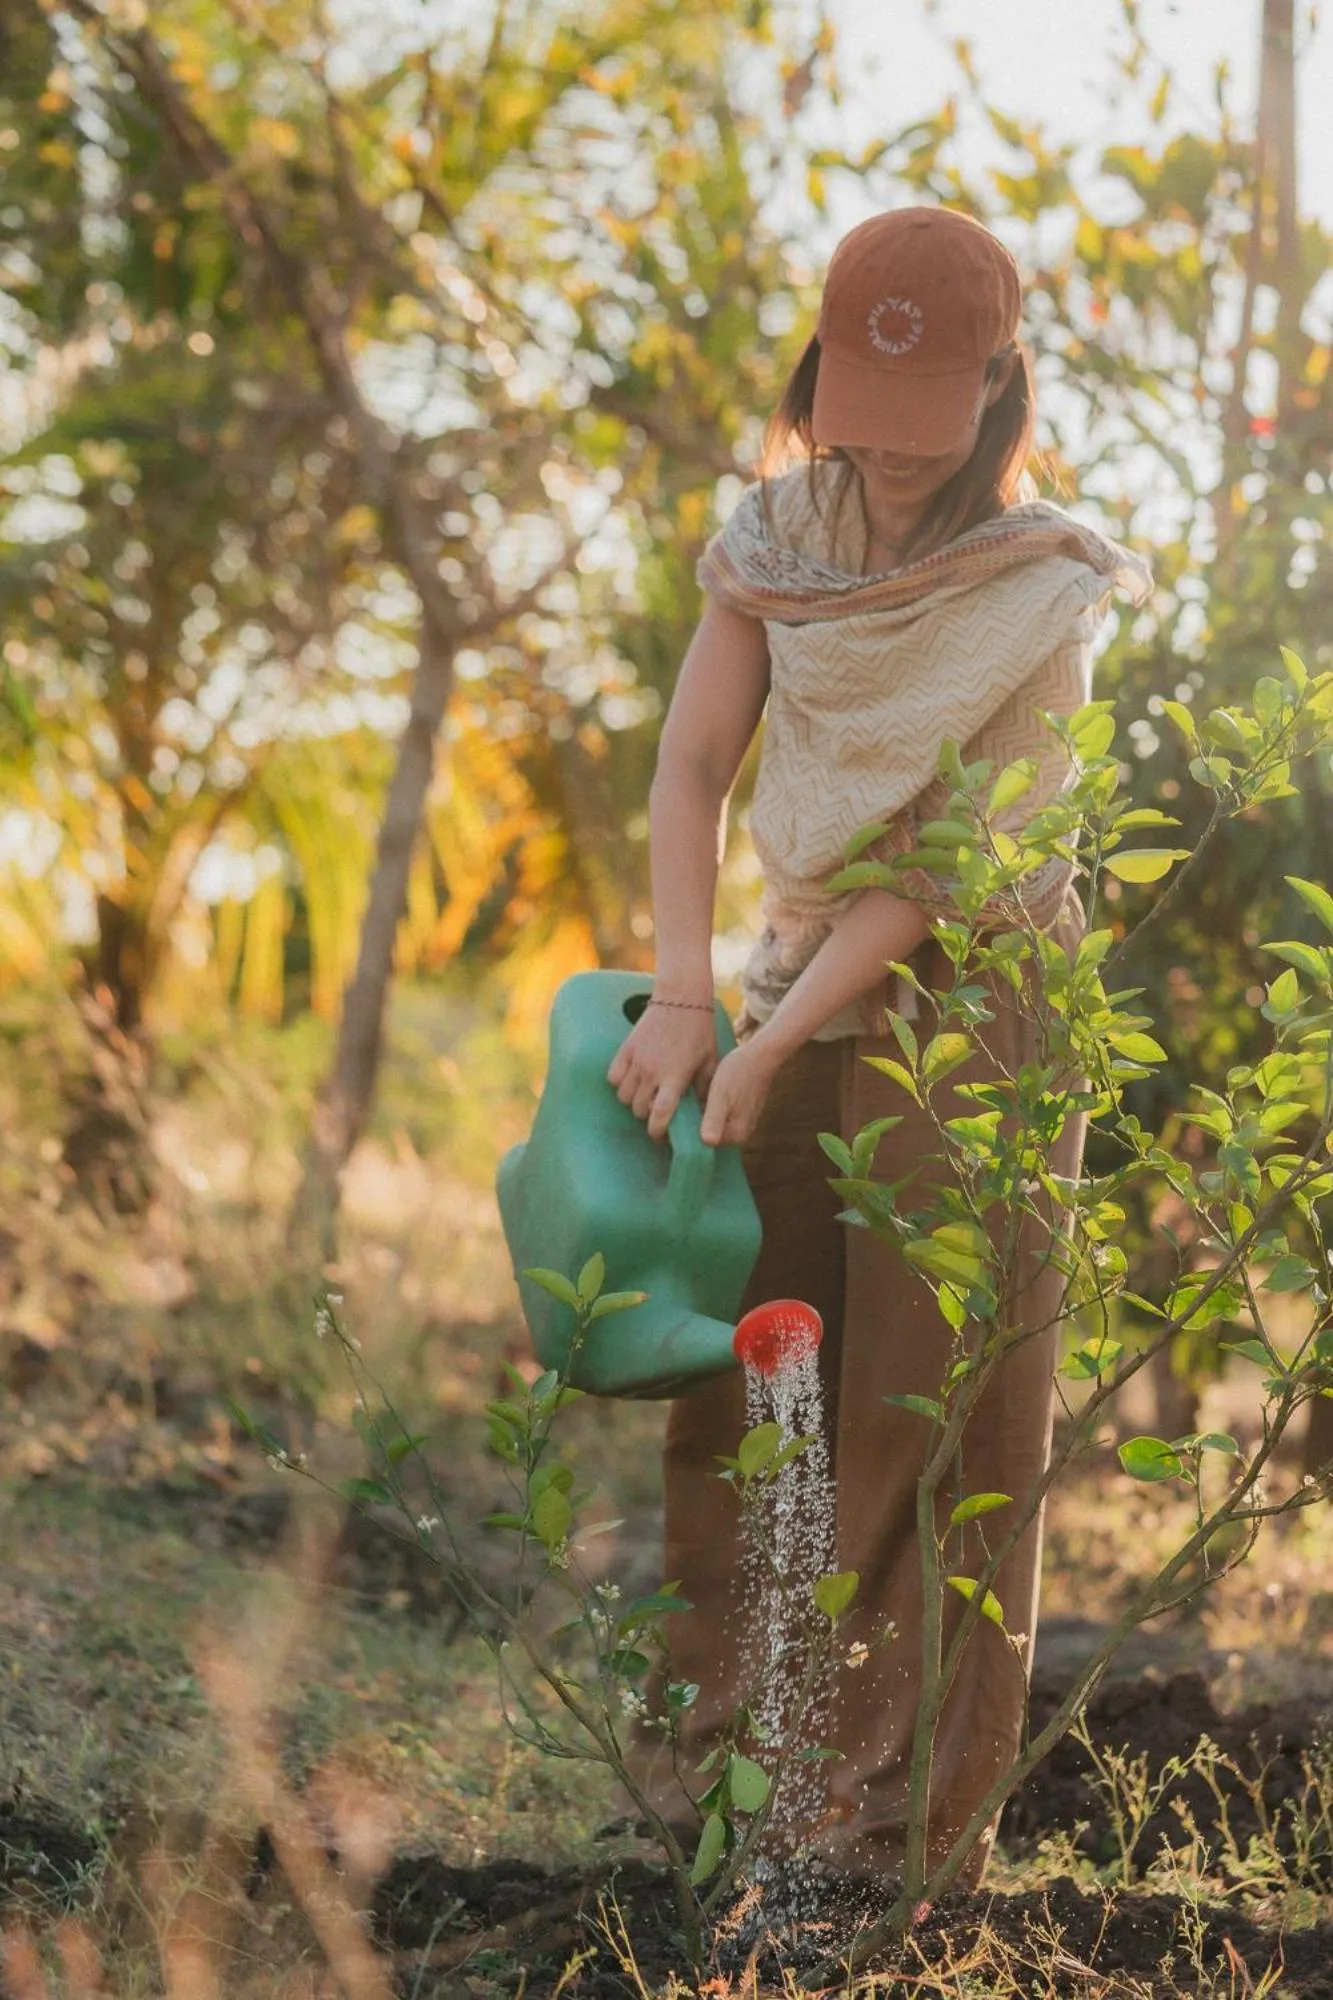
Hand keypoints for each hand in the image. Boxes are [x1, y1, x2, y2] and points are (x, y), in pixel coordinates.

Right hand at [607, 1000, 719, 1141]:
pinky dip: (620, 1084)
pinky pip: (613, 1077)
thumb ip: (706, 1089)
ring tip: (645, 1095)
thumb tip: (705, 1113)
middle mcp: (653, 1071)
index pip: (659, 1114)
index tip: (660, 1134)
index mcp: (675, 1077)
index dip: (657, 1131)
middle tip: (656, 1112)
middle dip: (647, 1116)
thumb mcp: (710, 1061)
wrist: (681, 998)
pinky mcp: (626, 1049)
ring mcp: (637, 1060)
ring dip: (633, 1101)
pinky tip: (632, 1080)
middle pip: (639, 1109)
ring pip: (624, 1097)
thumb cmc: (700, 1031)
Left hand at [699, 1035, 780, 1147]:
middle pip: (710, 1135)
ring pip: (716, 1124)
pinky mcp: (745, 1113)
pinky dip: (715, 1108)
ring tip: (698, 1097)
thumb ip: (714, 1120)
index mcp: (736, 1135)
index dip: (691, 1130)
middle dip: (698, 1122)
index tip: (683, 1114)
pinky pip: (724, 1116)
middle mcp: (742, 1134)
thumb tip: (707, 1142)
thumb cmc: (738, 1073)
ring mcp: (745, 1124)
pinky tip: (710, 1095)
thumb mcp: (720, 1095)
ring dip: (705, 1114)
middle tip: (690, 1102)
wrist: (761, 1055)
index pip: (704, 1144)